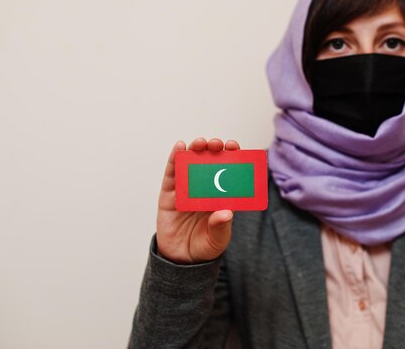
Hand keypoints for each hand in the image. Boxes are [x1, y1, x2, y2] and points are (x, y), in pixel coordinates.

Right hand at [155, 137, 239, 263]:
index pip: (228, 172)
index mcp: (221, 196)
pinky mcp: (169, 194)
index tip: (235, 148)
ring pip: (191, 164)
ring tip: (201, 143)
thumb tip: (226, 212)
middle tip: (218, 144)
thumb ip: (221, 227)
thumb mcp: (217, 240)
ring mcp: (186, 189)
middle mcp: (204, 189)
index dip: (232, 157)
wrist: (180, 261)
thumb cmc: (204, 247)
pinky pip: (172, 173)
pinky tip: (180, 147)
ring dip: (196, 149)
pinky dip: (174, 158)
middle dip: (215, 149)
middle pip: (210, 163)